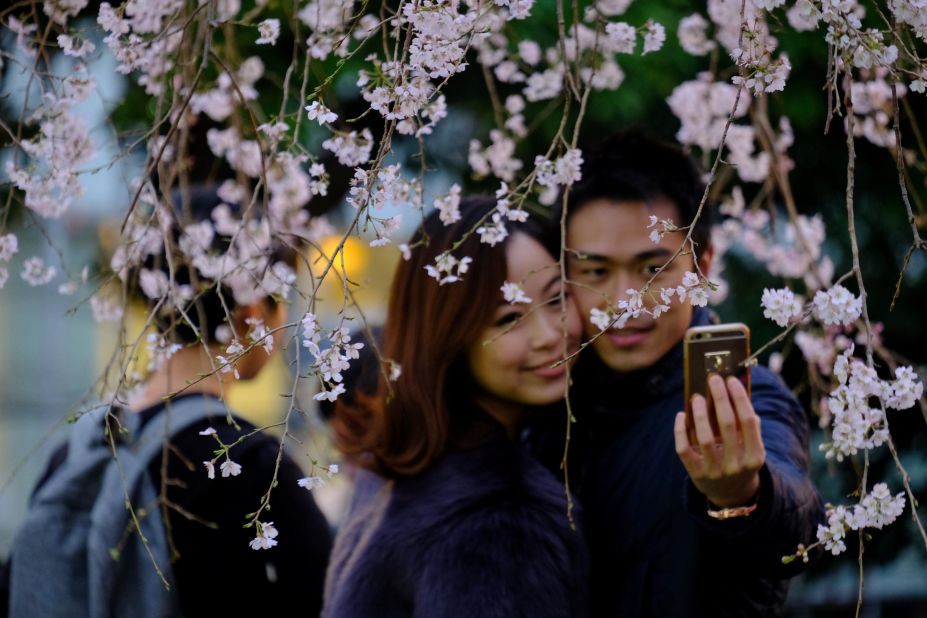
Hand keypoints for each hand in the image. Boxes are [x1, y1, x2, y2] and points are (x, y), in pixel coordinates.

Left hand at [674, 374, 764, 507]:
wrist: (730, 494)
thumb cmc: (740, 459)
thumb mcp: (751, 448)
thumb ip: (747, 425)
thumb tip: (735, 391)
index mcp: (755, 456)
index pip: (748, 421)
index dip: (739, 398)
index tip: (730, 379)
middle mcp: (736, 465)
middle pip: (727, 425)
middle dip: (720, 398)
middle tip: (713, 379)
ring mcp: (715, 471)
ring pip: (705, 437)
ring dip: (700, 413)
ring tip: (697, 396)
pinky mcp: (696, 474)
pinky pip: (684, 449)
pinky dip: (680, 430)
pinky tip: (681, 415)